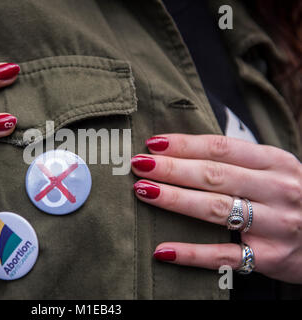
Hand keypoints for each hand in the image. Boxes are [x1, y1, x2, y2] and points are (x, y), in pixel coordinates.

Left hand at [131, 134, 301, 283]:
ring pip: (216, 210)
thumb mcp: (273, 170)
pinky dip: (191, 253)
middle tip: (139, 165)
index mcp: (274, 162)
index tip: (152, 143)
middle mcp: (277, 190)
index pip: (221, 148)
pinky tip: (162, 250)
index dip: (184, 144)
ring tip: (143, 192)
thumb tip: (180, 148)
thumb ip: (237, 159)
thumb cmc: (288, 197)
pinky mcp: (270, 257)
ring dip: (175, 200)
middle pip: (214, 175)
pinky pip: (223, 256)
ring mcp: (276, 225)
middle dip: (171, 169)